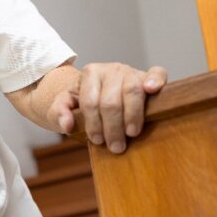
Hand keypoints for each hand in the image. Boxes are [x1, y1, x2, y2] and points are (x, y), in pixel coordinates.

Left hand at [49, 63, 166, 153]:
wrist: (98, 93)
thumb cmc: (81, 103)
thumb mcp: (63, 107)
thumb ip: (59, 113)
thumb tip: (67, 124)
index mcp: (89, 74)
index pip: (91, 102)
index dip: (94, 124)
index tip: (97, 141)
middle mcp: (111, 69)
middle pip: (111, 101)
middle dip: (112, 127)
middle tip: (115, 146)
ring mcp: (131, 71)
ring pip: (132, 91)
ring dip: (132, 116)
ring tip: (131, 133)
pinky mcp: (147, 75)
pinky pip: (157, 73)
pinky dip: (156, 80)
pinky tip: (152, 90)